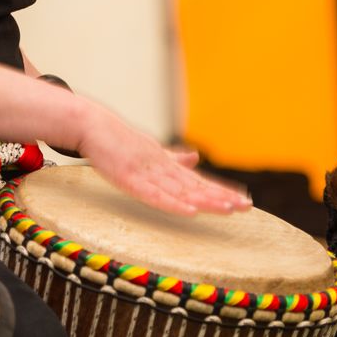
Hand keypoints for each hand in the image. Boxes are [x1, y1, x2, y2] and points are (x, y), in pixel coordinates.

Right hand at [75, 106, 250, 215]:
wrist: (91, 125)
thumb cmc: (117, 140)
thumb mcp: (148, 150)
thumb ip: (171, 157)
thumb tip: (194, 157)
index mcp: (165, 163)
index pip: (197, 180)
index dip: (220, 189)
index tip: (243, 198)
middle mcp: (161, 166)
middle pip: (195, 185)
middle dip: (220, 196)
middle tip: (245, 205)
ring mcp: (146, 172)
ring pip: (181, 190)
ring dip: (206, 200)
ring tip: (228, 209)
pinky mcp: (129, 177)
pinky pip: (154, 195)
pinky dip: (174, 204)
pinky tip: (191, 211)